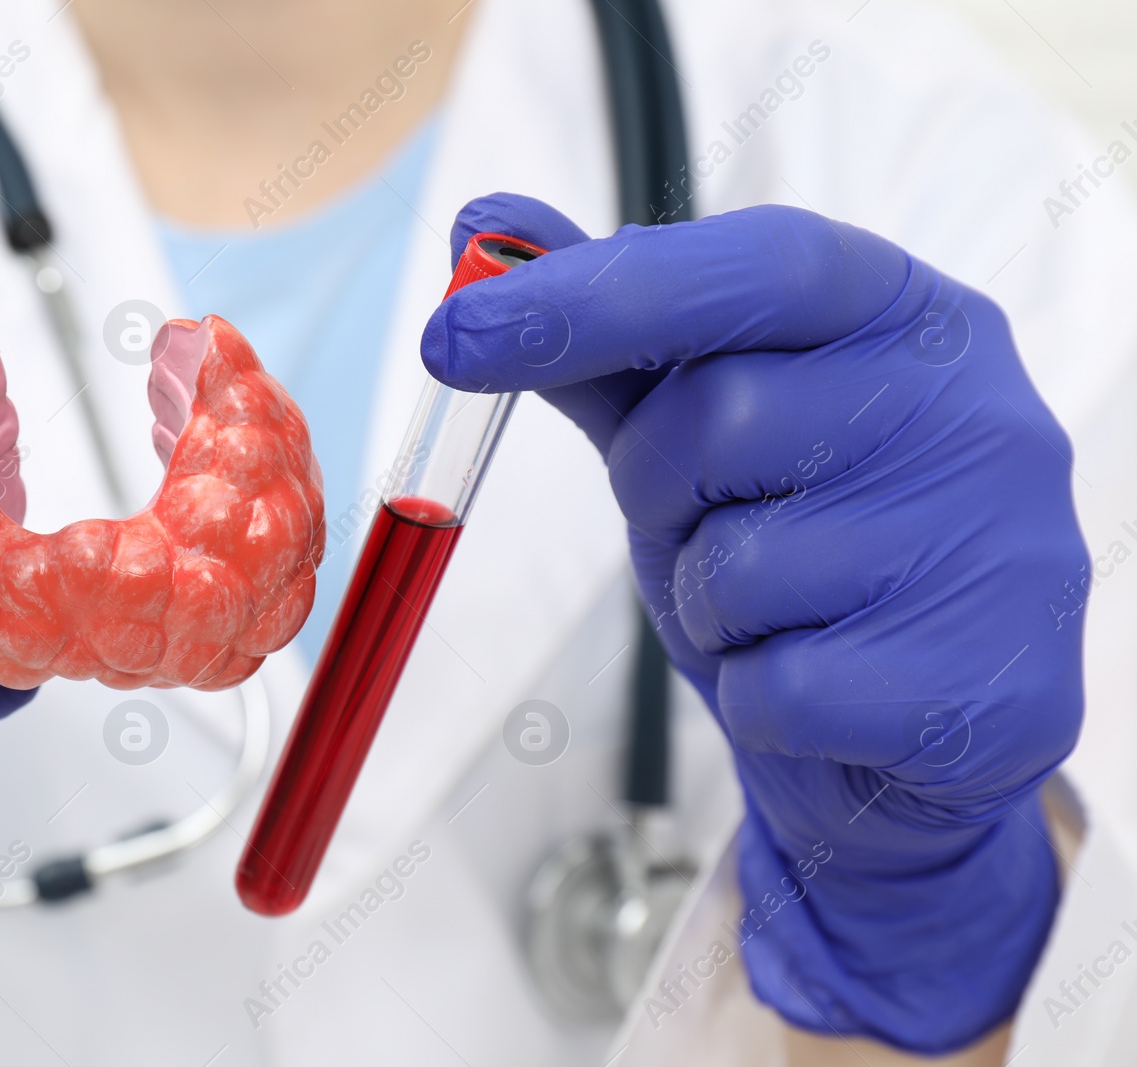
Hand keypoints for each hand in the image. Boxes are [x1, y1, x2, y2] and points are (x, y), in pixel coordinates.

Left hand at [422, 194, 1085, 1053]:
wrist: (902, 733)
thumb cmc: (793, 547)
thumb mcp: (692, 428)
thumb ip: (601, 332)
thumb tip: (481, 227)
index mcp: (908, 317)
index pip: (756, 265)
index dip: (598, 292)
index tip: (456, 332)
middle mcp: (977, 412)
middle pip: (720, 418)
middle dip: (660, 489)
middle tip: (706, 521)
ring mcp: (1000, 552)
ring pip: (739, 568)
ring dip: (708, 607)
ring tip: (779, 615)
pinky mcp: (986, 691)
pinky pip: (776, 690)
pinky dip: (753, 700)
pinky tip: (813, 689)